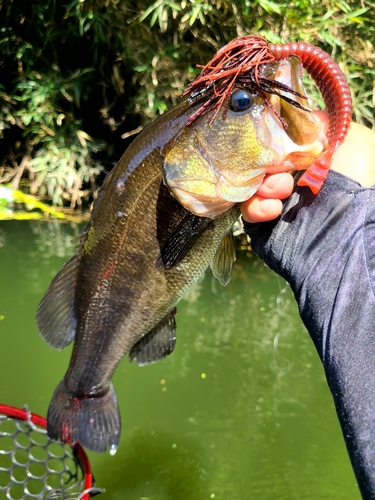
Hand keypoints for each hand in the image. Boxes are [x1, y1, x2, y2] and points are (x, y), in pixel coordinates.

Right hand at [241, 112, 374, 222]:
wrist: (344, 229)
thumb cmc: (352, 180)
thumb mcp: (348, 138)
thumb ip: (320, 123)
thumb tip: (298, 121)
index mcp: (308, 156)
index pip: (276, 138)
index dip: (272, 136)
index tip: (275, 140)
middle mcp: (290, 176)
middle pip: (259, 158)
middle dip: (265, 161)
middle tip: (281, 170)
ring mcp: (275, 199)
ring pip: (249, 182)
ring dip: (263, 184)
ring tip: (282, 192)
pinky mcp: (263, 221)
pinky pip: (246, 208)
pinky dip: (256, 207)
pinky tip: (273, 209)